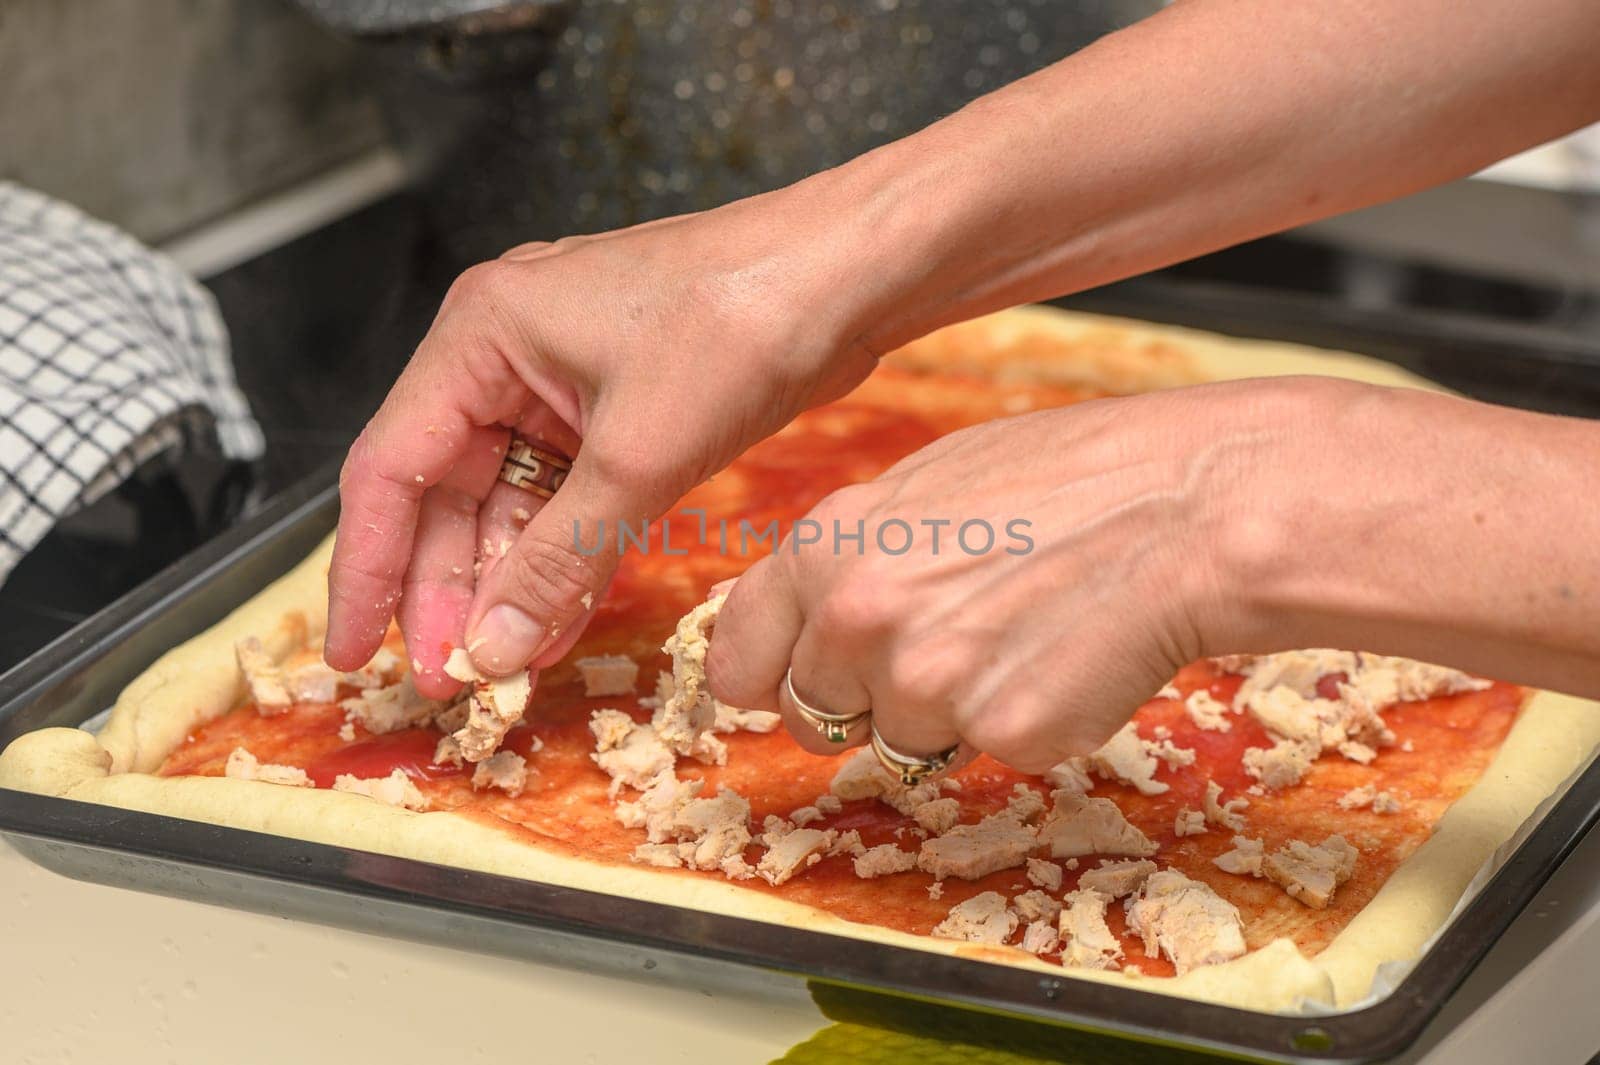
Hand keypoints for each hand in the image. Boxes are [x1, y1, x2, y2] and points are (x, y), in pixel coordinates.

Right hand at [323, 200, 876, 692]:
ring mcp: (562, 380)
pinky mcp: (617, 407)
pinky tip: (554, 623)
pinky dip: (562, 559)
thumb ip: (560, 557)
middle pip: (445, 493)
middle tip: (451, 678)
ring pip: (508, 503)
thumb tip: (495, 647)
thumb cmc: (745, 317)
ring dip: (505, 585)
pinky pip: (567, 498)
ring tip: (500, 667)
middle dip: (445, 591)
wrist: (849, 274)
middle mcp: (506, 353)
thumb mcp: (639, 453)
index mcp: (482, 334)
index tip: (351, 652)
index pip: (389, 468)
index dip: (366, 571)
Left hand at [705, 377, 1357, 771]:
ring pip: (902, 745)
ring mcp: (927, 686)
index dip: (764, 678)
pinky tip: (1064, 661)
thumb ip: (853, 556)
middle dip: (865, 702)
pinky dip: (1023, 725)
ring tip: (1021, 637)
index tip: (783, 687)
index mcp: (827, 547)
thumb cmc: (1071, 478)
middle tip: (945, 650)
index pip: (736, 656)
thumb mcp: (929, 484)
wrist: (1187, 507)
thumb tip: (812, 607)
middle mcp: (857, 620)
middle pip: (815, 716)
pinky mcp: (1002, 735)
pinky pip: (986, 756)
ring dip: (949, 716)